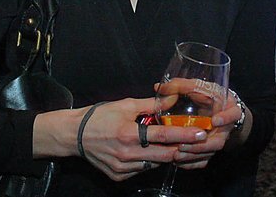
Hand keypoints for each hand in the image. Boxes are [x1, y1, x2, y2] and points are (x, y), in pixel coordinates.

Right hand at [78, 98, 207, 180]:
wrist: (73, 135)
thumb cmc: (99, 116)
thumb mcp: (125, 105)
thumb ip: (151, 104)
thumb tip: (172, 98)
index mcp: (129, 134)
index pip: (164, 136)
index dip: (185, 135)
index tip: (201, 133)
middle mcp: (127, 154)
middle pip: (164, 155)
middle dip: (180, 149)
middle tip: (192, 142)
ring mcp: (123, 168)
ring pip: (154, 164)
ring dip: (164, 155)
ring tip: (168, 144)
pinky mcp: (119, 176)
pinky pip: (142, 170)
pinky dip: (148, 161)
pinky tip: (146, 151)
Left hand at [167, 91, 241, 169]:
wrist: (215, 110)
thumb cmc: (206, 95)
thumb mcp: (196, 87)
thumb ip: (179, 86)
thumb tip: (158, 87)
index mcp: (227, 109)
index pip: (233, 114)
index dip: (226, 118)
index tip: (214, 121)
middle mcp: (225, 128)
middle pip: (219, 141)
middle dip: (201, 145)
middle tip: (183, 144)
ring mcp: (218, 140)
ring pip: (210, 153)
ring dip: (193, 155)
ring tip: (176, 155)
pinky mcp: (210, 150)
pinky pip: (203, 160)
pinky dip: (192, 163)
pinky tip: (179, 162)